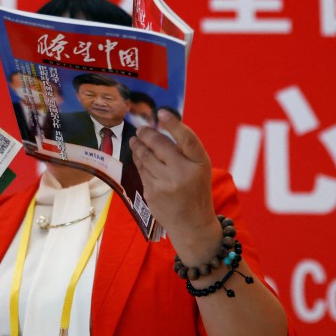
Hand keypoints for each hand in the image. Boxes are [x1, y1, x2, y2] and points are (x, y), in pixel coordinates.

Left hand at [129, 110, 215, 245]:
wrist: (191, 223)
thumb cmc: (196, 190)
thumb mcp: (200, 169)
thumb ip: (185, 151)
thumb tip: (161, 128)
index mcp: (199, 164)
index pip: (187, 139)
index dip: (173, 124)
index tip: (161, 112)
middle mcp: (183, 172)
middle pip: (159, 144)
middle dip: (147, 134)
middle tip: (141, 129)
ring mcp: (165, 183)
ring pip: (145, 156)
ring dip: (138, 145)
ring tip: (136, 140)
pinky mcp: (152, 192)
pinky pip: (141, 170)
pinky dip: (139, 161)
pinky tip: (138, 156)